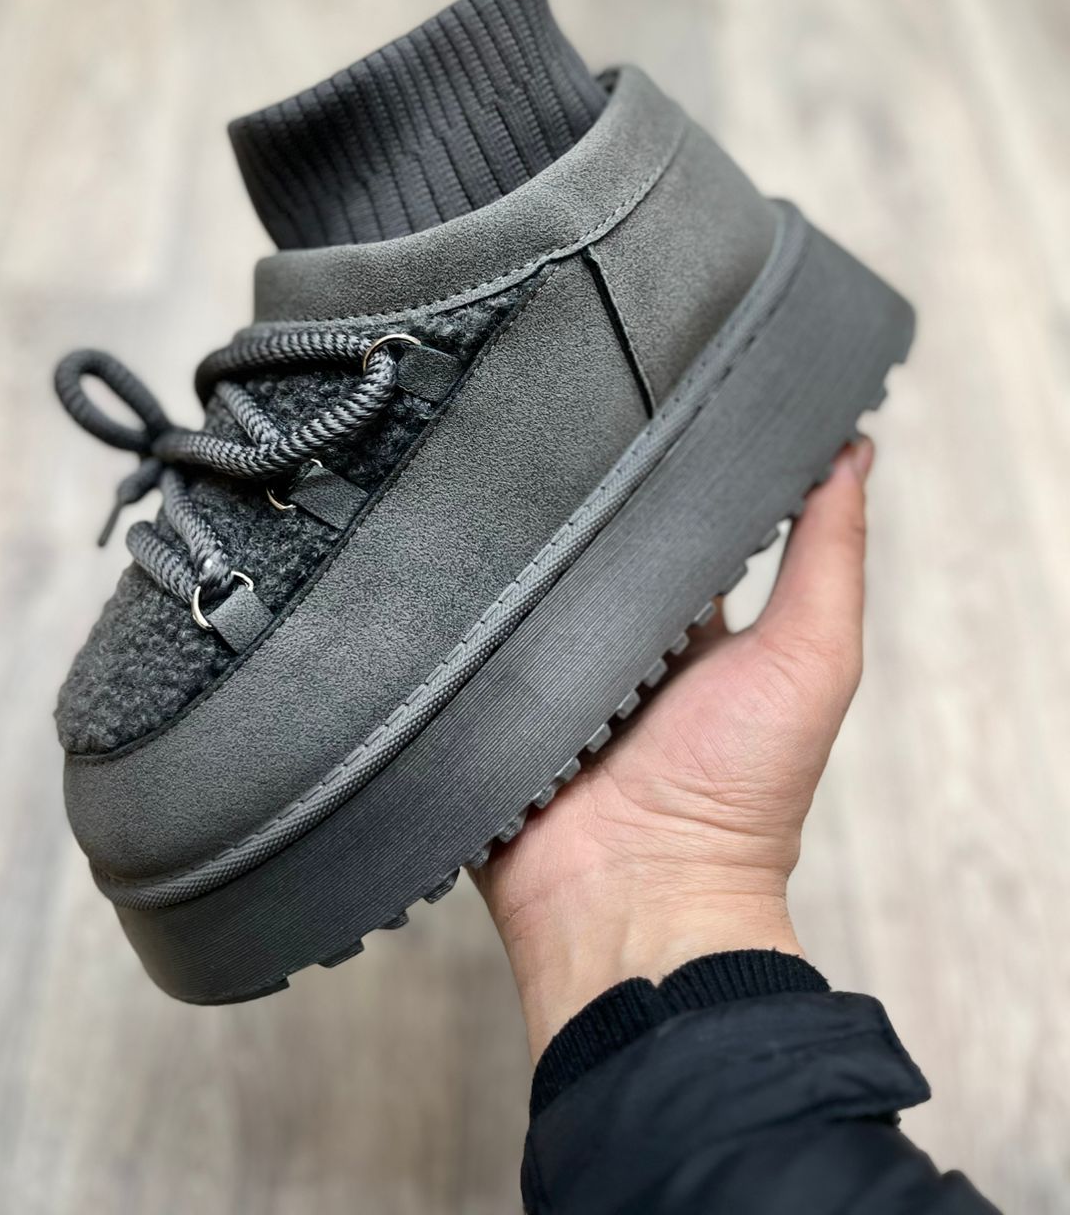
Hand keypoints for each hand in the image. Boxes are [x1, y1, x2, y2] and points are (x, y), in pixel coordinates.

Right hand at [475, 439, 874, 1059]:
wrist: (637, 903)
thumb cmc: (741, 798)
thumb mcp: (811, 658)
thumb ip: (830, 556)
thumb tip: (852, 449)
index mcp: (692, 634)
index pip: (673, 527)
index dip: (665, 471)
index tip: (650, 392)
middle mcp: (617, 648)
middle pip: (590, 551)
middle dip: (575, 501)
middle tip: (554, 426)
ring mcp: (547, 678)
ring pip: (522, 585)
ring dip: (512, 551)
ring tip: (487, 478)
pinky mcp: (489, 707)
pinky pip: (463, 642)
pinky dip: (459, 610)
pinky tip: (443, 555)